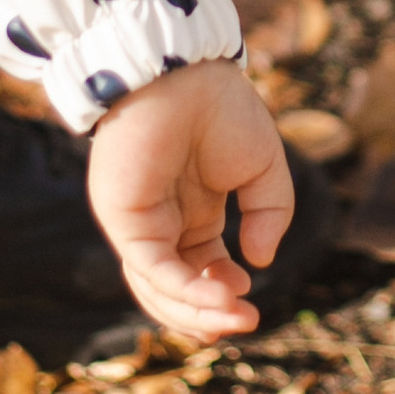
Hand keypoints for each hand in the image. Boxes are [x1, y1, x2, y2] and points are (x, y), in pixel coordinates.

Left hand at [85, 61, 295, 343]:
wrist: (184, 67)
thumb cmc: (220, 106)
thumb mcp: (262, 167)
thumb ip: (269, 213)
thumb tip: (260, 261)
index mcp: (192, 212)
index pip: (201, 270)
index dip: (223, 293)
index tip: (249, 297)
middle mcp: (163, 222)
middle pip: (176, 289)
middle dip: (206, 316)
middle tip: (242, 326)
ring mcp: (140, 222)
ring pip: (159, 288)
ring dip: (197, 313)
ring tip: (235, 321)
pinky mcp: (125, 218)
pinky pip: (153, 267)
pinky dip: (186, 290)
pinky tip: (220, 298)